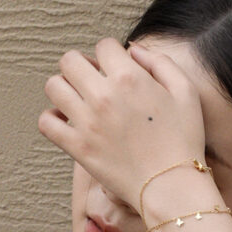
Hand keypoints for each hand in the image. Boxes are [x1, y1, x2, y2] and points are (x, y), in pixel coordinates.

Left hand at [39, 38, 207, 216]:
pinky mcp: (77, 147)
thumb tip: (132, 49)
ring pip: (53, 86)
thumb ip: (160, 62)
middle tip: (93, 80)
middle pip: (70, 60)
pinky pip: (46, 122)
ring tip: (79, 98)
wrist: (172, 185)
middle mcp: (103, 95)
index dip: (111, 53)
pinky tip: (66, 120)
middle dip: (82, 65)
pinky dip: (51, 117)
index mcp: (129, 78)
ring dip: (64, 87)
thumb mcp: (186, 91)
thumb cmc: (183, 139)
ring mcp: (87, 122)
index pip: (104, 45)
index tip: (117, 68)